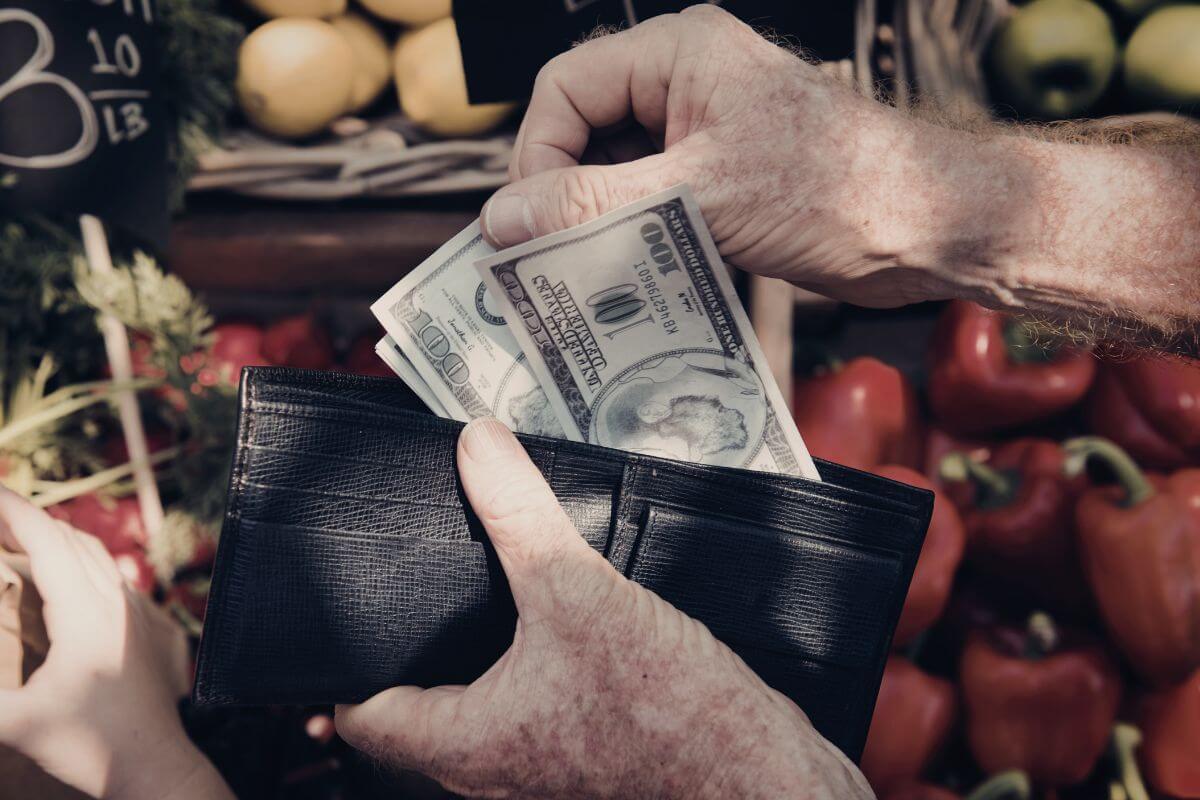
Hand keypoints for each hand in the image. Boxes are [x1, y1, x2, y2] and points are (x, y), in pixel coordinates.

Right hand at [0, 488, 230, 799]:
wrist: (153, 762)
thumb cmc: (87, 745)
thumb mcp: (14, 723)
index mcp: (84, 612)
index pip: (45, 541)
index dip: (12, 510)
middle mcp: (114, 600)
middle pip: (67, 538)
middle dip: (24, 517)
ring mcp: (134, 610)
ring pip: (92, 553)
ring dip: (52, 535)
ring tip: (12, 533)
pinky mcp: (143, 624)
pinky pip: (108, 574)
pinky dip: (76, 557)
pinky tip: (59, 572)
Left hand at [335, 418, 871, 798]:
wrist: (760, 774)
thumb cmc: (669, 714)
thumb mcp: (579, 594)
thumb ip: (520, 516)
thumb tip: (475, 445)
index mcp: (466, 744)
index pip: (363, 717)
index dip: (337, 667)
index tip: (334, 614)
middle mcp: (494, 766)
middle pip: (417, 709)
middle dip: (406, 647)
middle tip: (402, 580)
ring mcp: (542, 763)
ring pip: (477, 707)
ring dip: (469, 654)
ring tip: (471, 583)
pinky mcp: (588, 748)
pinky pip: (531, 704)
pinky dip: (523, 661)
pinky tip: (548, 611)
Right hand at [479, 6, 1199, 352]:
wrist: (925, 228)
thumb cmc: (830, 191)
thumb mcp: (695, 196)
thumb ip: (591, 204)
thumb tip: (501, 218)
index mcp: (678, 53)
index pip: (567, 89)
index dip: (537, 156)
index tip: (528, 225)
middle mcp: (686, 82)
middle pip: (585, 129)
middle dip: (563, 193)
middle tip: (544, 259)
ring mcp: (705, 130)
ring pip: (616, 171)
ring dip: (595, 222)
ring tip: (581, 276)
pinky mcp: (722, 177)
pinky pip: (652, 200)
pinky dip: (632, 236)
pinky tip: (625, 277)